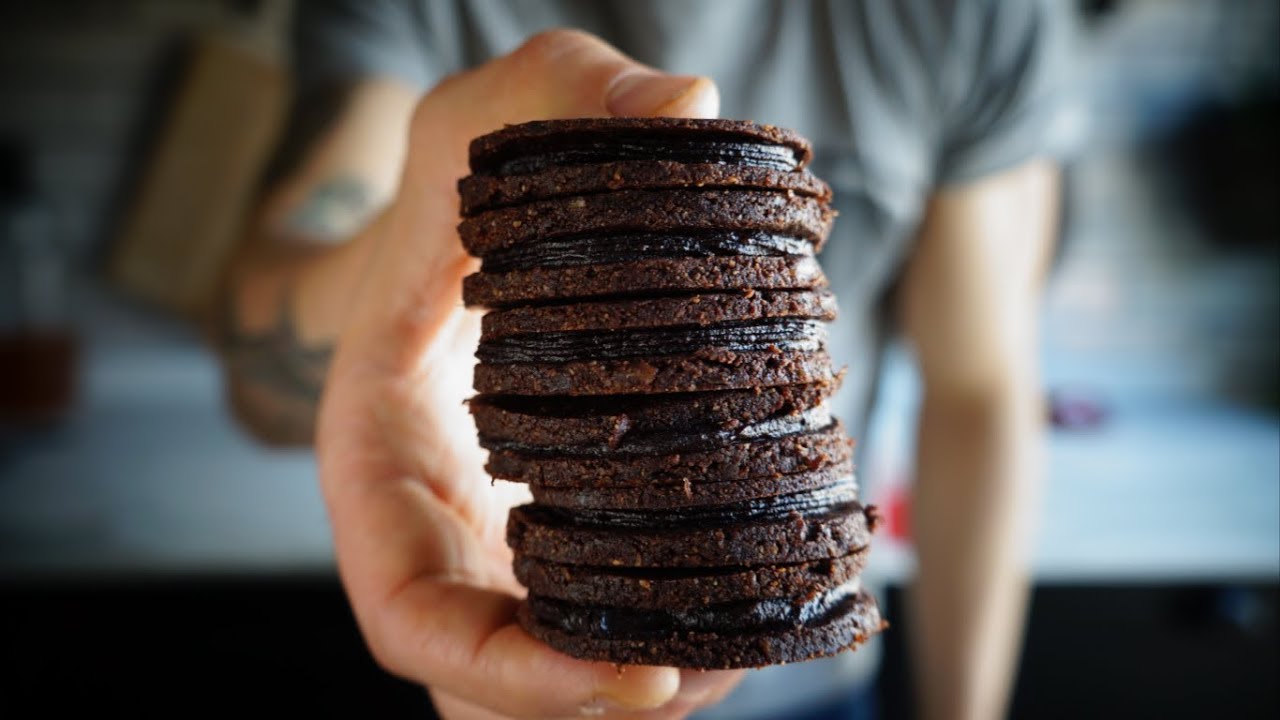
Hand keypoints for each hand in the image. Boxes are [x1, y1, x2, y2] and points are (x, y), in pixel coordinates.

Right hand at [316, 30, 740, 718]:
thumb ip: (564, 89)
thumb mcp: (487, 114)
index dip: (506, 676)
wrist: (473, 224)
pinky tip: (767, 596)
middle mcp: (437, 527)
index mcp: (382, 464)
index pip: (410, 619)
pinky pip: (616, 617)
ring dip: (661, 679)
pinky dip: (688, 631)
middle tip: (709, 673)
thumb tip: (691, 108)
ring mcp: (503, 542)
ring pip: (565, 668)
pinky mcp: (569, 533)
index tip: (629, 679)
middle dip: (595, 702)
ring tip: (756, 637)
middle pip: (494, 682)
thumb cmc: (459, 186)